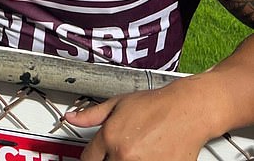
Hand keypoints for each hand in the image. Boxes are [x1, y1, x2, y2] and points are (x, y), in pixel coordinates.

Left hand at [65, 81, 211, 160]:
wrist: (186, 110)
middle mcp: (124, 155)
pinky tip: (145, 156)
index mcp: (110, 136)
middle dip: (107, 160)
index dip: (89, 158)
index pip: (88, 159)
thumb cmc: (155, 105)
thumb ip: (91, 114)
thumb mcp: (117, 103)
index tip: (93, 157)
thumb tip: (72, 117)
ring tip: (134, 152)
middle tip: (117, 151)